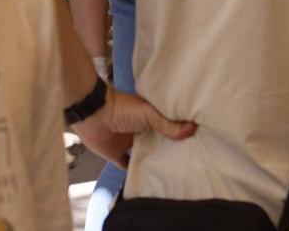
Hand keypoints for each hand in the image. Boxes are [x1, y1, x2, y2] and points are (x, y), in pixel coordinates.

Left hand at [73, 86, 197, 166]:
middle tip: (186, 160)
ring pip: (143, 154)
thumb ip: (169, 124)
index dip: (177, 133)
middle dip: (167, 150)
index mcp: (148, 117)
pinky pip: (127, 166)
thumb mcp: (149, 114)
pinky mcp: (116, 154)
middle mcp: (139, 130)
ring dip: (152, 161)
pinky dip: (134, 172)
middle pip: (156, 142)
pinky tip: (147, 179)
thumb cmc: (123, 108)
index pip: (166, 126)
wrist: (94, 115)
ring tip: (171, 173)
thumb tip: (193, 129)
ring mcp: (128, 143)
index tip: (193, 142)